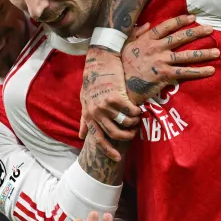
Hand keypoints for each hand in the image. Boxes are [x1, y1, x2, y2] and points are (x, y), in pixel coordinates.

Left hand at [79, 46, 141, 160]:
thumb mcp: (84, 101)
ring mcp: (105, 105)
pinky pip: (130, 111)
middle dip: (127, 136)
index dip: (108, 151)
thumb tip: (81, 136)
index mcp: (88, 116)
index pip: (98, 139)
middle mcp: (95, 112)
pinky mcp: (115, 96)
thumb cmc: (92, 82)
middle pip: (115, 133)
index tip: (118, 158)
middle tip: (134, 132)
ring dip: (134, 123)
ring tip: (137, 119)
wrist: (99, 62)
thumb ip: (84, 120)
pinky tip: (139, 109)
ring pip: (124, 122)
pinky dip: (137, 112)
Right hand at [121, 15, 218, 105]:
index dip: (181, 21)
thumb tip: (146, 24)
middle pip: (181, 38)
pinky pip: (185, 72)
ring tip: (217, 51)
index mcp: (147, 39)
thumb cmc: (120, 66)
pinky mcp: (165, 75)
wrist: (119, 85)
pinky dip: (199, 71)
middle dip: (197, 32)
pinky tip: (211, 70)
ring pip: (187, 55)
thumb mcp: (125, 46)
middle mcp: (156, 48)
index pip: (167, 26)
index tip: (192, 18)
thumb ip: (135, 34)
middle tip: (211, 29)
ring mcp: (161, 61)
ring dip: (203, 53)